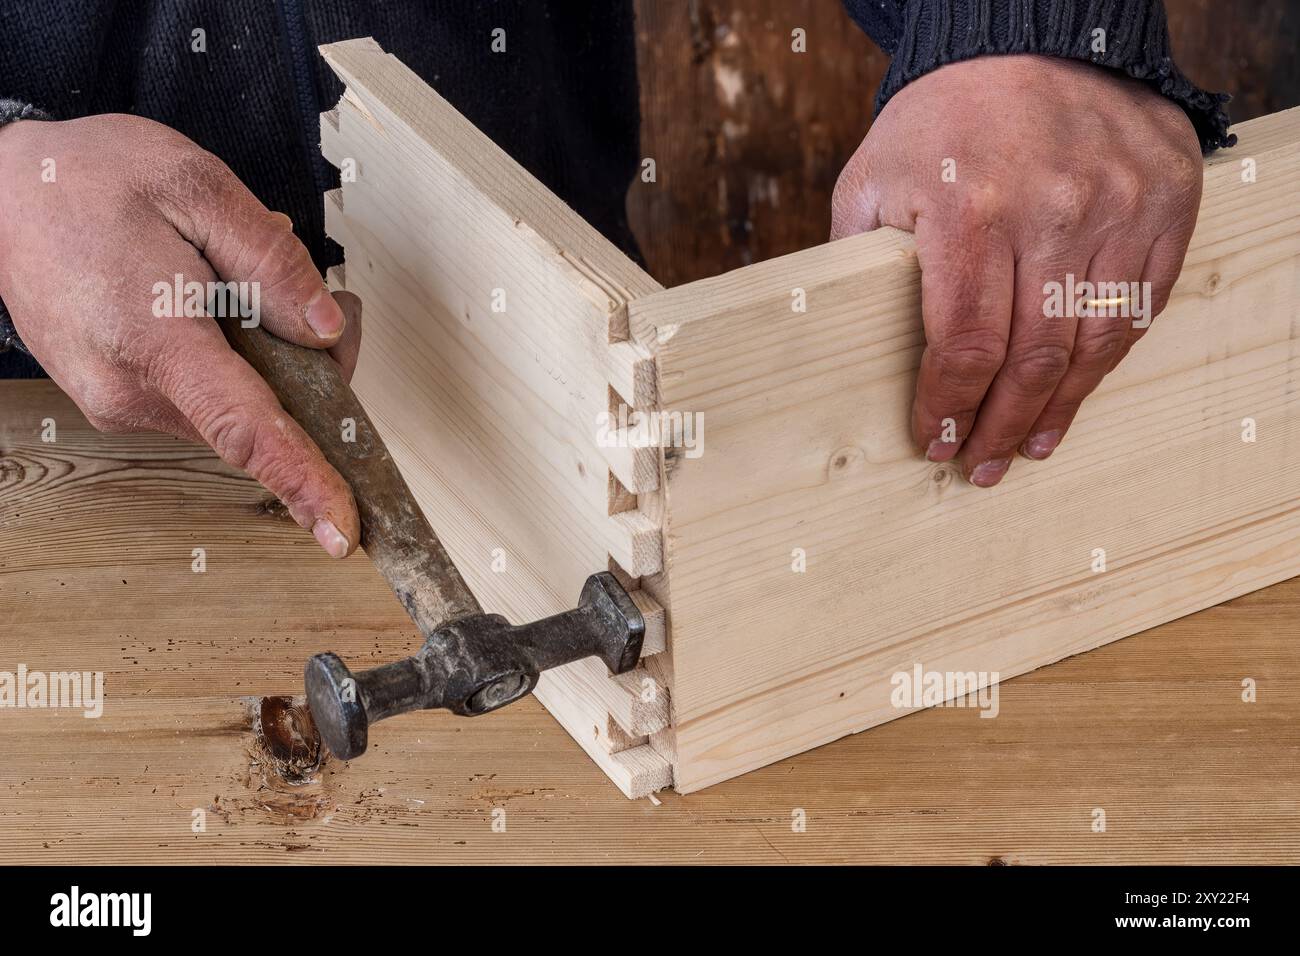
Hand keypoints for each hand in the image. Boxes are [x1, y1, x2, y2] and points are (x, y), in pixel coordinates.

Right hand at [0, 113, 361, 554]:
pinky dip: (235, 362)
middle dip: (315, 373)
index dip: (303, 481)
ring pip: (239, 408)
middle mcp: (131, 391)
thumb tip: (324, 331)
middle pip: (262, 416)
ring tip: (249, 283)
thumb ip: (269, 261)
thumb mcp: (195, 186)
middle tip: (328, 306)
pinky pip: (206, 397)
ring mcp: (119, 403)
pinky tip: (218, 302)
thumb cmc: (86, 179)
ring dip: (272, 362)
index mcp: (152, 339)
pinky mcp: (119, 400)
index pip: (244, 429)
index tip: (342, 531)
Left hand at [831, 55, 1202, 485]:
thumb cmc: (940, 120)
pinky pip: (1139, 306)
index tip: (935, 443)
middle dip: (999, 427)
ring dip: (1057, 410)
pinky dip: (1106, 360)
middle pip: (1030, 360)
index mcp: (970, 213)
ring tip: (1029, 446)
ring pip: (1092, 344)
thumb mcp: (871, 180)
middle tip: (981, 467)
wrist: (1029, 36)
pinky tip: (1077, 391)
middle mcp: (1052, 215)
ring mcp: (1118, 209)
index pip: (964, 346)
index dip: (950, 409)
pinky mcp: (1166, 203)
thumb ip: (859, 264)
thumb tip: (849, 347)